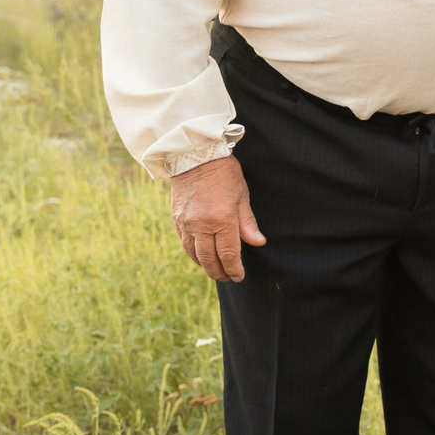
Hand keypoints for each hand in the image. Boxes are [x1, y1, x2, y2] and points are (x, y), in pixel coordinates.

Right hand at [169, 155, 264, 281]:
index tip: (239, 276)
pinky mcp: (176, 219)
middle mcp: (201, 225)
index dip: (234, 269)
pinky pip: (184, 243)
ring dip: (205, 266)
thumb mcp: (242, 196)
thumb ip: (248, 223)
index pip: (228, 254)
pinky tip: (201, 256)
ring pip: (194, 254)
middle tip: (227, 278)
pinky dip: (193, 254)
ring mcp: (186, 223)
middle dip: (219, 272)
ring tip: (215, 270)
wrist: (195, 156)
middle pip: (209, 259)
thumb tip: (258, 243)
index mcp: (222, 219)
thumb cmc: (224, 173)